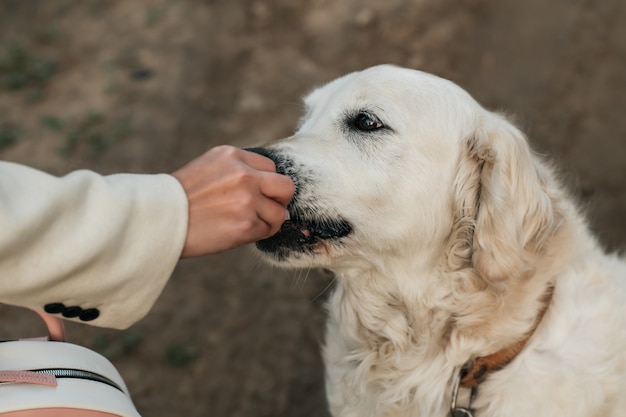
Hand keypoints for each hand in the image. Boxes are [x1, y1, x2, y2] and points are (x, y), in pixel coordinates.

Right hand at [171, 145, 293, 257]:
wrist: (158, 220)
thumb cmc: (180, 198)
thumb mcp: (208, 168)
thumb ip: (236, 170)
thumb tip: (267, 184)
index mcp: (232, 156)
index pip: (270, 168)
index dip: (265, 185)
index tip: (254, 196)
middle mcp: (243, 174)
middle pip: (286, 186)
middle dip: (279, 200)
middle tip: (265, 210)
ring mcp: (247, 199)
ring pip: (279, 212)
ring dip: (267, 221)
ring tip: (245, 224)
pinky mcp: (246, 224)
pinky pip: (267, 230)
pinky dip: (257, 234)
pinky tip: (237, 233)